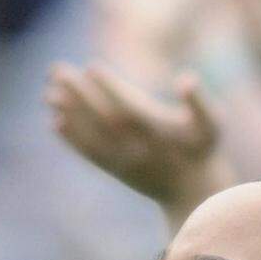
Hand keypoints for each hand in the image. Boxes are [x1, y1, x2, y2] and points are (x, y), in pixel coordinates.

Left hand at [46, 62, 231, 216]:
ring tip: (48, 92)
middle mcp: (139, 149)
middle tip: (57, 69)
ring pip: (92, 137)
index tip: (91, 66)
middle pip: (104, 119)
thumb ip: (200, 101)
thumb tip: (186, 79)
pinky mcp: (117, 171)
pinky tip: (54, 122)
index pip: (131, 109)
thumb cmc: (203, 149)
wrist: (193, 192)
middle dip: (80, 95)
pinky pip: (91, 155)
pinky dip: (72, 140)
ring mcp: (126, 162)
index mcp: (159, 133)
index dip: (111, 89)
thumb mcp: (212, 123)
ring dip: (69, 115)